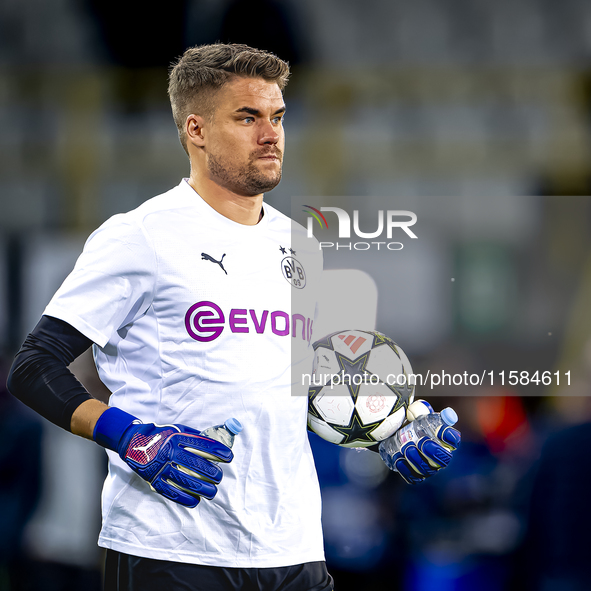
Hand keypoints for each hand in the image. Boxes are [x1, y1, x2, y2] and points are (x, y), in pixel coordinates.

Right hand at [93, 407, 232, 507]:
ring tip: (213, 492)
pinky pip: (171, 492)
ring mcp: (160, 467)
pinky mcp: (153, 480)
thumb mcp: (178, 430)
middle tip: (220, 477)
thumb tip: (217, 442)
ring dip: (202, 488)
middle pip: (195, 464)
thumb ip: (195, 436)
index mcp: (177, 437)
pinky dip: (185, 498)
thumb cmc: (162, 435)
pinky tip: (196, 501)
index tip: (229, 457)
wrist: (133, 442)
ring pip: (185, 480)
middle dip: (212, 472)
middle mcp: (169, 452)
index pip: (202, 444)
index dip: (217, 451)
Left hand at [379, 400, 459, 483]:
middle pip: (444, 459)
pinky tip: (398, 458)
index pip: (453, 440)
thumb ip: (420, 409)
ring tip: (405, 447)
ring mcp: (428, 467)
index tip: (440, 430)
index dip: (449, 437)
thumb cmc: (411, 424)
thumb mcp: (415, 413)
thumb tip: (428, 410)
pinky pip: (413, 477)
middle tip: (421, 441)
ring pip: (426, 469)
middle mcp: (439, 456)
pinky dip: (405, 468)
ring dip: (415, 458)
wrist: (395, 435)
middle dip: (433, 451)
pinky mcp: (415, 475)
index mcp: (443, 439)